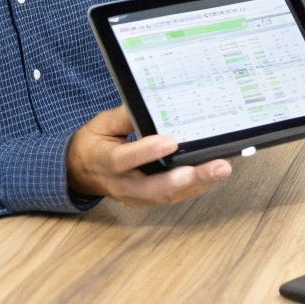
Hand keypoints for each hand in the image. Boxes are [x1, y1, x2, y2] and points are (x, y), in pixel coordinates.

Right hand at [66, 106, 230, 206]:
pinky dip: (196, 186)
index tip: (171, 141)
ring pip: (170, 195)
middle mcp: (123, 185)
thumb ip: (123, 115)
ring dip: (200, 184)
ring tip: (223, 169)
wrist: (81, 172)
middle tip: (219, 167)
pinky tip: (215, 174)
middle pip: (157, 187)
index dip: (147, 152)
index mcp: (106, 161)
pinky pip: (174, 196)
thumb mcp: (101, 124)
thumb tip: (149, 103)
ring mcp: (137, 197)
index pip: (125, 159)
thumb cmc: (95, 143)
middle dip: (190, 178)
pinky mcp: (149, 200)